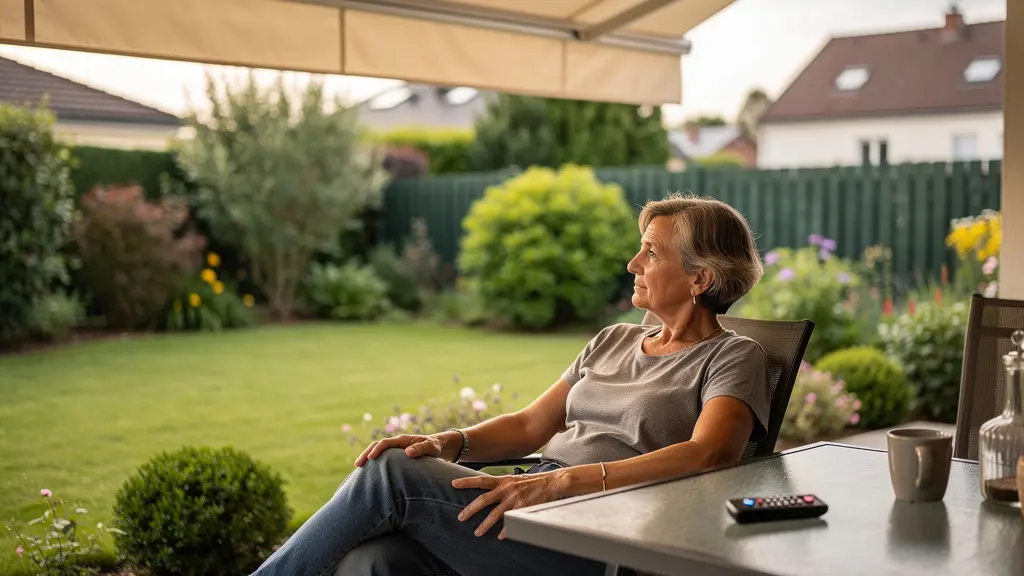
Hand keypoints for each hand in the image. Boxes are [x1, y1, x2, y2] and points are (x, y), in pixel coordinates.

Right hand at [354, 432, 460, 466]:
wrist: (437, 447)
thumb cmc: (435, 447)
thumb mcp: (432, 447)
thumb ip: (422, 449)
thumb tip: (408, 452)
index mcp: (403, 440)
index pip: (386, 443)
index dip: (377, 450)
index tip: (371, 458)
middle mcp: (396, 444)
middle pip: (376, 445)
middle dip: (366, 454)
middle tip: (358, 465)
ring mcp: (395, 450)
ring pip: (377, 452)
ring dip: (367, 458)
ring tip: (359, 470)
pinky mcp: (395, 457)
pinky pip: (382, 458)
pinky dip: (374, 464)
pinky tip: (369, 474)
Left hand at [452, 471, 567, 539]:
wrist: (552, 482)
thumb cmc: (532, 482)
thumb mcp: (514, 479)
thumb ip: (501, 485)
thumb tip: (488, 491)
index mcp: (503, 481)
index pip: (481, 480)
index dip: (467, 481)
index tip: (454, 483)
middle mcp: (506, 489)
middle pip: (484, 500)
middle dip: (470, 509)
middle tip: (461, 517)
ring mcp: (514, 499)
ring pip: (495, 514)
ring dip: (484, 525)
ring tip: (477, 532)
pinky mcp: (522, 508)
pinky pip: (510, 522)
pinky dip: (504, 530)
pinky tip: (500, 536)